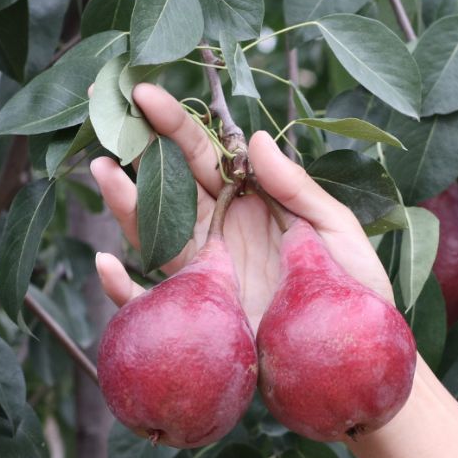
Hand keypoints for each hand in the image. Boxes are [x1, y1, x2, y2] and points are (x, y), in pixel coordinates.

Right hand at [91, 84, 392, 325]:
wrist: (354, 364)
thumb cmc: (356, 293)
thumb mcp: (336, 232)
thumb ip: (297, 188)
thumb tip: (254, 139)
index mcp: (253, 202)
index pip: (207, 154)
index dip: (176, 123)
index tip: (145, 93)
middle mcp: (221, 231)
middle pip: (170, 183)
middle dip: (137, 148)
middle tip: (107, 113)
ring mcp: (206, 272)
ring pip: (153, 232)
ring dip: (123, 203)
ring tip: (100, 170)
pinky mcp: (199, 314)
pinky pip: (151, 302)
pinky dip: (122, 290)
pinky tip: (105, 266)